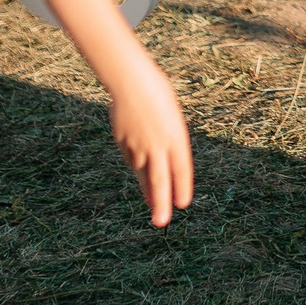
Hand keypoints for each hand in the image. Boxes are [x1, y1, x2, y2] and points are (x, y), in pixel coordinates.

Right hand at [104, 55, 194, 225]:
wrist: (132, 82)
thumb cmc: (158, 96)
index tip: (182, 204)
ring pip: (143, 174)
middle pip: (159, 180)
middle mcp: (157, 145)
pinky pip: (132, 161)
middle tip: (162, 222)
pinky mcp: (123, 143)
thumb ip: (171, 142)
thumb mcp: (172, 119)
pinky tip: (141, 180)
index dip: (181, 187)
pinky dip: (138, 172)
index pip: (181, 168)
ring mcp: (138, 145)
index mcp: (175, 136)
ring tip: (153, 206)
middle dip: (161, 203)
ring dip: (148, 191)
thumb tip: (165, 163)